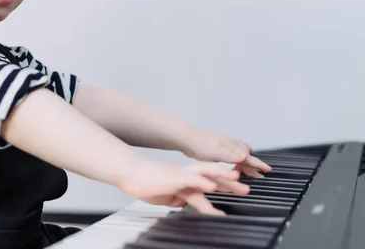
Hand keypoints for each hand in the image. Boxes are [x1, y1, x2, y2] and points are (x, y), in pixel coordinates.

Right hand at [116, 158, 249, 214]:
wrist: (129, 173)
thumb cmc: (144, 183)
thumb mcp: (165, 195)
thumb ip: (177, 197)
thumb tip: (183, 203)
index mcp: (185, 179)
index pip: (208, 183)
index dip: (223, 186)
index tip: (238, 191)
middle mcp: (186, 175)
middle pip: (213, 175)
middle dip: (230, 182)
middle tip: (246, 188)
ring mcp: (180, 174)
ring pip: (205, 171)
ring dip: (222, 175)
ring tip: (236, 179)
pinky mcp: (173, 177)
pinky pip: (190, 179)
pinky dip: (202, 182)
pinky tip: (211, 185)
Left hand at [183, 130, 271, 177]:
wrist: (187, 139)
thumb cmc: (201, 145)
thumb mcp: (217, 152)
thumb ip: (231, 155)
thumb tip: (246, 156)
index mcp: (234, 147)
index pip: (250, 158)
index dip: (258, 165)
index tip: (268, 170)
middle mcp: (232, 144)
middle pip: (247, 156)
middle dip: (253, 165)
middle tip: (258, 175)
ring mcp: (225, 145)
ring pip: (240, 154)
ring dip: (245, 162)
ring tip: (248, 171)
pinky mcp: (218, 148)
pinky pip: (233, 154)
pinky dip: (237, 160)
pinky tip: (233, 164)